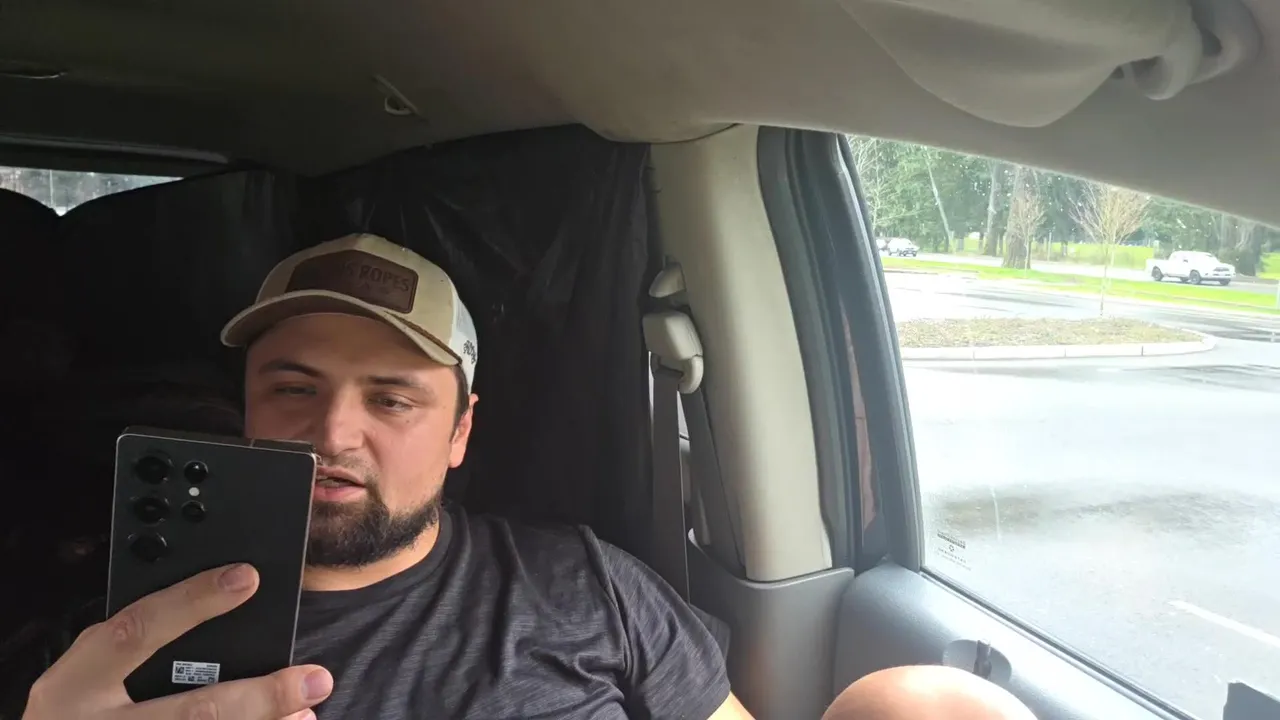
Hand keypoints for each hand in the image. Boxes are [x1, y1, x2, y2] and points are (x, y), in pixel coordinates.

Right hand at [22, 564, 332, 719]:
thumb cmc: (73, 714)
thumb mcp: (85, 676)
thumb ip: (136, 647)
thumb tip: (218, 608)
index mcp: (75, 685)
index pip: (136, 631)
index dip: (191, 602)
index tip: (246, 578)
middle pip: (192, 712)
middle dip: (259, 696)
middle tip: (313, 678)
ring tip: (306, 710)